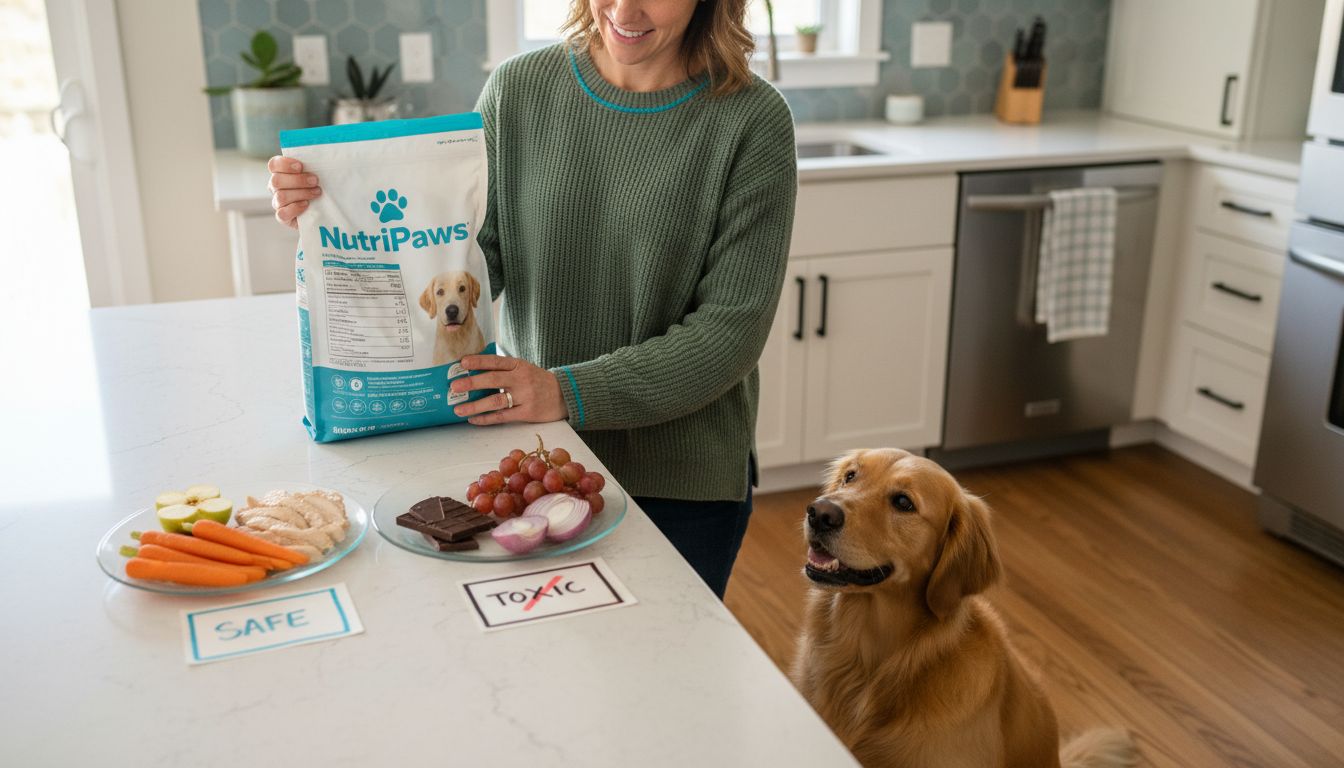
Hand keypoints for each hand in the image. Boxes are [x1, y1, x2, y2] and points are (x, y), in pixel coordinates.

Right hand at [267, 156, 321, 228]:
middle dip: (297, 180)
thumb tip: (325, 153)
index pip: (273, 164)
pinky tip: (307, 205)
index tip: (301, 166)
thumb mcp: (319, 173)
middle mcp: (275, 187)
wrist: (325, 210)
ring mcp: (278, 202)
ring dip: (301, 193)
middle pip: (276, 181)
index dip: (284, 164)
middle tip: (315, 180)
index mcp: (280, 173)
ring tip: (316, 192)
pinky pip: (281, 214)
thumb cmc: (320, 185)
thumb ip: (315, 163)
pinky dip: (295, 208)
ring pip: (281, 196)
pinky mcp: (283, 217)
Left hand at [450, 355, 567, 425]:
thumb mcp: (524, 369)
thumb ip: (504, 370)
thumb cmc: (538, 381)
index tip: (462, 363)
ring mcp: (525, 396)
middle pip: (493, 380)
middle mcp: (521, 379)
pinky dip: (486, 418)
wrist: (565, 395)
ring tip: (459, 409)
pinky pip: (502, 416)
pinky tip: (474, 419)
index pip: (496, 361)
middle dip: (471, 383)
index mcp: (519, 365)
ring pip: (495, 401)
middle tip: (454, 387)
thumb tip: (474, 373)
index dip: (478, 361)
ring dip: (475, 405)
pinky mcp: (527, 413)